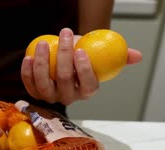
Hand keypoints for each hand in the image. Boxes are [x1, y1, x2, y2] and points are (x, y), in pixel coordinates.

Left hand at [21, 28, 142, 104]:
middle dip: (63, 57)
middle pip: (65, 80)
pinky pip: (30, 85)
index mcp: (87, 91)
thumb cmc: (84, 56)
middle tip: (64, 36)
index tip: (80, 50)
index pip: (87, 84)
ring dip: (42, 64)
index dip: (83, 70)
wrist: (65, 59)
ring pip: (45, 84)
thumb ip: (119, 56)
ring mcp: (51, 97)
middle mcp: (69, 98)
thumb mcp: (102, 55)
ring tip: (44, 44)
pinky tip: (28, 57)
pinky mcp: (35, 93)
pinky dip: (27, 73)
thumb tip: (137, 56)